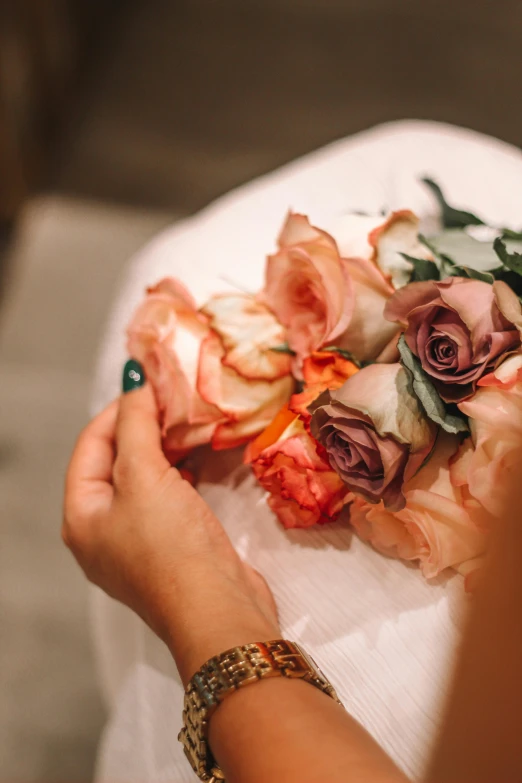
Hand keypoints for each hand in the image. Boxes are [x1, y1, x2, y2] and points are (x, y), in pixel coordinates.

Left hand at [63, 381, 279, 681]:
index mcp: (82, 516)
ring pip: (146, 478)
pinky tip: (200, 456)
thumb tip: (134, 381)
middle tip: (174, 398)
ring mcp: (139, 540)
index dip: (118, 410)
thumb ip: (136, 426)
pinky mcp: (173, 546)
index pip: (91, 445)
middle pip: (117, 461)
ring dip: (165, 447)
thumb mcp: (145, 478)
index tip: (150, 383)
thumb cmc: (171, 546)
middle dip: (143, 426)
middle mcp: (104, 529)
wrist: (218, 611)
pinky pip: (170, 496)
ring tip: (188, 419)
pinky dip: (181, 472)